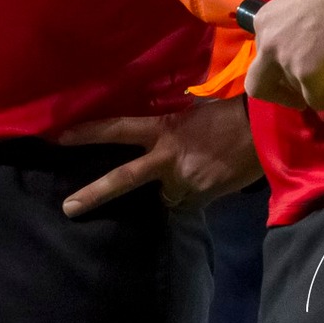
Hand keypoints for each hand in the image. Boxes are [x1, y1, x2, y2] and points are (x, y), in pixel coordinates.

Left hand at [56, 98, 260, 217]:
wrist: (264, 133)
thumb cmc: (229, 115)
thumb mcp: (191, 114)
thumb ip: (171, 130)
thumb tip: (160, 143)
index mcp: (163, 130)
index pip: (117, 129)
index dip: (87, 133)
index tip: (59, 138)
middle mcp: (167, 159)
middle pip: (124, 178)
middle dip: (94, 194)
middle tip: (67, 208)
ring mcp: (183, 182)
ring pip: (165, 196)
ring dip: (174, 191)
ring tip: (197, 173)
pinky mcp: (201, 199)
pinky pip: (188, 203)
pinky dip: (193, 197)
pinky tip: (209, 183)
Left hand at [245, 0, 323, 109]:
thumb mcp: (298, 3)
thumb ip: (289, 25)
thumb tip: (300, 39)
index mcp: (263, 22)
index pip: (260, 55)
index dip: (275, 67)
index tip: (291, 71)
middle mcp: (267, 43)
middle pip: (258, 84)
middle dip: (277, 93)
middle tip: (299, 93)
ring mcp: (286, 60)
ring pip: (294, 90)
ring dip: (310, 88)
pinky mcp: (308, 74)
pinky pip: (314, 98)